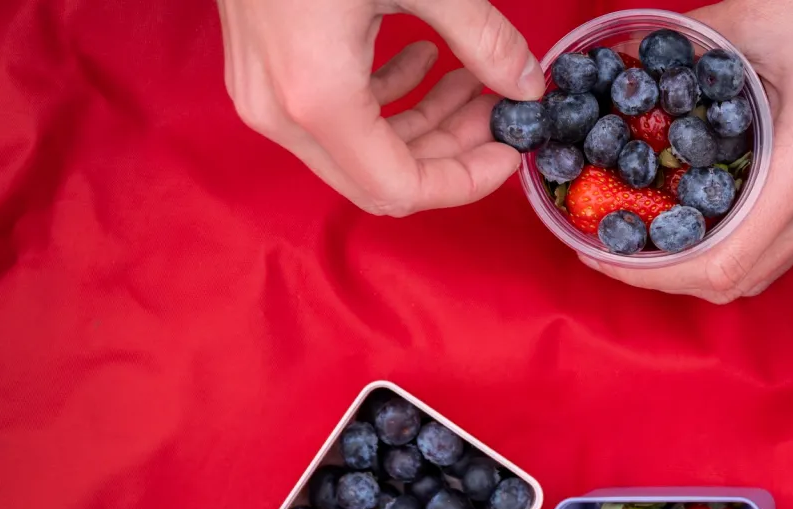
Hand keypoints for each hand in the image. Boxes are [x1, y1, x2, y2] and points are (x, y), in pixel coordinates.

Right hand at [216, 0, 544, 215]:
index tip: (508, 152)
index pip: (402, 187)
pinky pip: (332, 117)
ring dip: (425, 124)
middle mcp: (281, 113)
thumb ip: (482, 38)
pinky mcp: (263, 72)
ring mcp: (264, 96)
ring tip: (475, 82)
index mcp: (318, 100)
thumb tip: (529, 83)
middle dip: (451, 153)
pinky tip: (426, 59)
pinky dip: (388, 100)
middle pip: (381, 177)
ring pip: (360, 150)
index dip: (466, 181)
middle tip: (499, 114)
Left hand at [581, 0, 792, 302]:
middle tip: (610, 246)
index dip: (652, 275)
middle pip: (736, 284)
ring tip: (645, 236)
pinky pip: (780, 245)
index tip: (600, 253)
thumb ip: (678, 51)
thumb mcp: (750, 21)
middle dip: (664, 277)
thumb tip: (616, 64)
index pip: (719, 266)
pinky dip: (733, 245)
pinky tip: (697, 215)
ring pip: (761, 271)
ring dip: (699, 267)